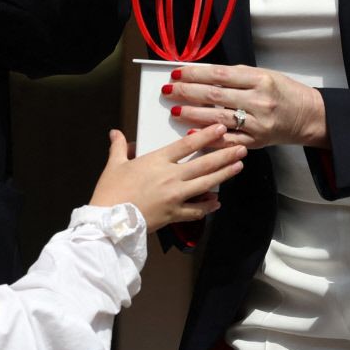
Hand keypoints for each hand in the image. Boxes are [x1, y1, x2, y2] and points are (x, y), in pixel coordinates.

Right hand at [90, 125, 245, 230]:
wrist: (108, 220)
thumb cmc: (110, 192)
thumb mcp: (114, 165)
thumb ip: (119, 147)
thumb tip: (115, 133)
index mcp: (156, 161)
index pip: (187, 144)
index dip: (206, 135)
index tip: (220, 129)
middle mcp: (170, 177)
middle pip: (204, 163)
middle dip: (225, 155)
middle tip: (241, 148)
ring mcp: (175, 196)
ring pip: (206, 184)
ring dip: (224, 175)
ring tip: (238, 167)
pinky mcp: (174, 214)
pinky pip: (196, 210)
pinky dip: (208, 206)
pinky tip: (217, 202)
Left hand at [165, 64, 325, 148]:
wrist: (306, 115)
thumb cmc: (283, 92)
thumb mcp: (264, 74)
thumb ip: (235, 75)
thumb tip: (202, 74)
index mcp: (259, 80)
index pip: (220, 75)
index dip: (195, 73)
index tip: (178, 73)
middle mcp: (258, 101)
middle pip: (215, 95)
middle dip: (188, 92)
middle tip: (169, 90)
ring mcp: (257, 123)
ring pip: (218, 118)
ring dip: (193, 114)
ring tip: (175, 109)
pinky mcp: (255, 141)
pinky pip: (228, 140)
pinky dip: (209, 137)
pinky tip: (192, 132)